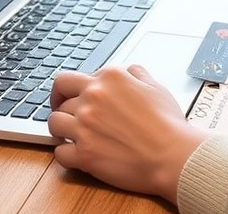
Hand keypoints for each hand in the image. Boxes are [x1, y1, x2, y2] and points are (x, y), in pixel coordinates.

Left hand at [48, 65, 209, 202]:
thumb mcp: (156, 87)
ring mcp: (85, 127)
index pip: (71, 78)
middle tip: (66, 113)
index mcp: (110, 78)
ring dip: (61, 129)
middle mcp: (93, 98)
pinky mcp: (84, 154)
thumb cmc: (169, 125)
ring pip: (54, 123)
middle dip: (61, 105)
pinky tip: (75, 155)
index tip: (73, 97)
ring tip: (70, 134)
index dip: (71, 89)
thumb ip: (137, 74)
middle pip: (59, 98)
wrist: (173, 156)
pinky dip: (65, 155)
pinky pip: (59, 153)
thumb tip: (129, 71)